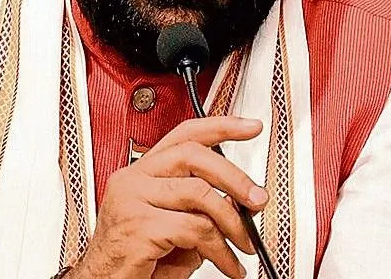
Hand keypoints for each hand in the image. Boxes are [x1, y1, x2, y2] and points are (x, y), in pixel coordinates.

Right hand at [70, 116, 267, 278]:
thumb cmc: (134, 263)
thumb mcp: (173, 229)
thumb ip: (200, 209)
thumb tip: (238, 199)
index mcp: (140, 173)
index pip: (182, 135)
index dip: (220, 126)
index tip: (249, 127)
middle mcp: (133, 180)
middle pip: (193, 155)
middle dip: (234, 176)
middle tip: (258, 198)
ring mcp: (132, 200)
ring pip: (199, 193)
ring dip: (232, 222)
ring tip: (244, 244)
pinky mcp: (139, 226)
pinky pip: (195, 229)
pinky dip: (221, 250)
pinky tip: (227, 263)